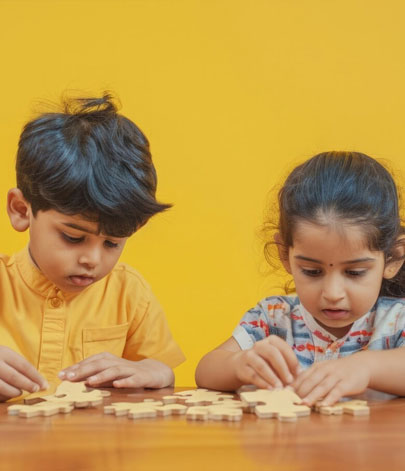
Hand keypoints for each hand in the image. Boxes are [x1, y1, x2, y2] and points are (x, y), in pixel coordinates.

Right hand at [0, 346, 47, 401]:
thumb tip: (38, 380)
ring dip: (14, 392)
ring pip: (2, 387)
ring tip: (19, 392)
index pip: (24, 366)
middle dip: (27, 385)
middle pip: (14, 376)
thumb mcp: (5, 355)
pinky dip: (3, 396)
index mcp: (4, 352)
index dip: (36, 376)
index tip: (45, 384)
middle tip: (36, 390)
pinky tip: (6, 396)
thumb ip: (18, 365)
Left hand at [58, 353, 173, 388]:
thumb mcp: (108, 373)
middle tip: (68, 378)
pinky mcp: (142, 377)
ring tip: (89, 382)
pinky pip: (133, 379)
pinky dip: (125, 381)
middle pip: (99, 364)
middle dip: (83, 370)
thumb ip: (92, 374)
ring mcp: (130, 369)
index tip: (60, 376)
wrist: (154, 372)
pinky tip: (118, 385)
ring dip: (102, 376)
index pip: (89, 362)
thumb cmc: (126, 374)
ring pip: (114, 370)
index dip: (75, 368)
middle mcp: (117, 362)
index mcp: (108, 360)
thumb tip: (69, 379)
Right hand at [231, 335, 298, 388]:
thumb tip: (300, 377)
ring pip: (261, 365)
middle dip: (282, 368)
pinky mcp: (242, 367)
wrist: (240, 365)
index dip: (292, 359)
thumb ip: (287, 366)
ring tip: (280, 388)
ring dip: (272, 377)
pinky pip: (253, 375)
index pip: (283, 347)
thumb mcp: (275, 361)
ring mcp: (249, 355)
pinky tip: (270, 389)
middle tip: (290, 381)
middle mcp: (259, 345)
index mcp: (270, 341)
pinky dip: (262, 383)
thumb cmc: (264, 363)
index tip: (299, 373)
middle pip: (272, 353)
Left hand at [292, 355, 370, 405]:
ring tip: (303, 404)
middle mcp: (325, 370)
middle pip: (310, 381)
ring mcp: (336, 376)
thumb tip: (293, 389)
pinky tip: (324, 405)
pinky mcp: (347, 383)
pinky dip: (330, 398)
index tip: (282, 394)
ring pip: (322, 386)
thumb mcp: (324, 371)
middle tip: (289, 401)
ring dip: (312, 396)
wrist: (361, 365)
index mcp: (317, 367)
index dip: (292, 385)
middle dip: (299, 391)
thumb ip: (311, 378)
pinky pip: (337, 391)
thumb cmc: (338, 371)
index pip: (302, 376)